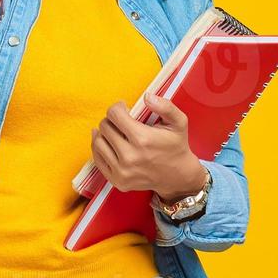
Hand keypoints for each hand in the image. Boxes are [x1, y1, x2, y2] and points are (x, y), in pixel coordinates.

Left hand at [90, 93, 208, 199]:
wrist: (178, 176)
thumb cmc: (176, 146)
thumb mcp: (179, 122)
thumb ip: (165, 106)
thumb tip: (147, 97)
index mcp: (142, 139)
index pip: (114, 114)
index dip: (118, 107)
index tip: (124, 108)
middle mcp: (129, 157)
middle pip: (105, 127)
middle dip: (112, 120)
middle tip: (121, 121)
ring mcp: (122, 171)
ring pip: (98, 142)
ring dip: (104, 133)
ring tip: (114, 131)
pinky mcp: (117, 180)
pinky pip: (98, 159)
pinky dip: (100, 148)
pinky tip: (107, 142)